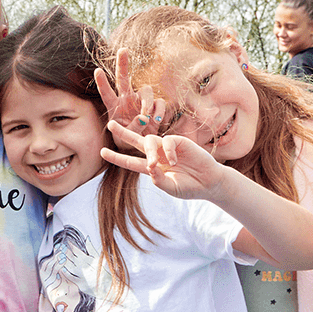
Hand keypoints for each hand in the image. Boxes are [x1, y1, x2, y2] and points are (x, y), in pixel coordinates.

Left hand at [94, 48, 168, 146]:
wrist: (141, 146)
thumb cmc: (127, 140)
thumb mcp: (124, 138)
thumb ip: (132, 128)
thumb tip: (143, 118)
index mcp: (114, 106)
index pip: (106, 92)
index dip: (102, 82)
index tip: (97, 70)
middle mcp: (126, 99)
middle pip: (124, 79)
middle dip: (123, 64)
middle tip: (123, 50)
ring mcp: (141, 101)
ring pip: (146, 91)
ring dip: (147, 103)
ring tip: (146, 117)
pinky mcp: (154, 107)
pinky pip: (159, 103)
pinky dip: (159, 111)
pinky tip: (157, 120)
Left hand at [100, 120, 224, 200]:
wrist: (210, 183)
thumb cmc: (190, 187)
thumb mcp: (171, 188)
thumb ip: (159, 180)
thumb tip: (150, 168)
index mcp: (152, 167)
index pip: (130, 161)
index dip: (117, 157)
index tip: (102, 152)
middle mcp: (157, 155)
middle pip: (136, 141)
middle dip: (123, 133)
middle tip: (110, 124)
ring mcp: (168, 147)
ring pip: (150, 141)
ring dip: (149, 152)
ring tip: (154, 164)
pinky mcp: (180, 142)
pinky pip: (168, 141)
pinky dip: (168, 151)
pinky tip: (175, 161)